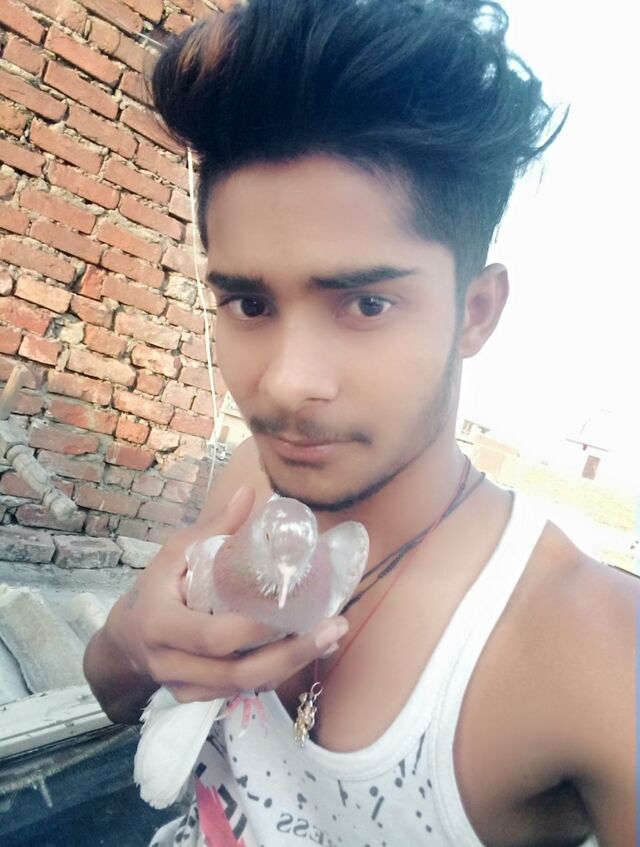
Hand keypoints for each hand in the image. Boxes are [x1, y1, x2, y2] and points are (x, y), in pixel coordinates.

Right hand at [103, 485, 348, 702]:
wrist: (125, 639)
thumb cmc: (155, 588)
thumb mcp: (175, 553)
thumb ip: (215, 528)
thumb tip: (251, 492)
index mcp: (161, 625)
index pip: (213, 636)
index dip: (254, 628)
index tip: (294, 606)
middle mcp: (172, 663)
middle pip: (238, 673)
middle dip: (291, 654)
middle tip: (334, 627)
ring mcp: (186, 687)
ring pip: (245, 687)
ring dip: (293, 665)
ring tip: (332, 636)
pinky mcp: (199, 699)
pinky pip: (243, 692)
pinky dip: (278, 673)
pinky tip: (310, 650)